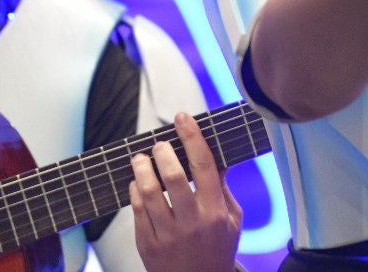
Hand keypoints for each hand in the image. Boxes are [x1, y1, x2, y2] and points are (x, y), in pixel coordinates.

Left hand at [130, 113, 242, 271]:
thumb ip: (222, 188)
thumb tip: (217, 157)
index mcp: (215, 212)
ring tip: (140, 158)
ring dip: (142, 169)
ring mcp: (168, 236)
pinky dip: (134, 192)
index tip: (183, 118)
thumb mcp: (232, 219)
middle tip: (158, 144)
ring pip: (149, 194)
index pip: (204, 166)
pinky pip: (137, 212)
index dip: (192, 137)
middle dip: (163, 153)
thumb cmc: (218, 248)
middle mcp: (192, 223)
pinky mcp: (148, 246)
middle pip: (173, 177)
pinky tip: (136, 183)